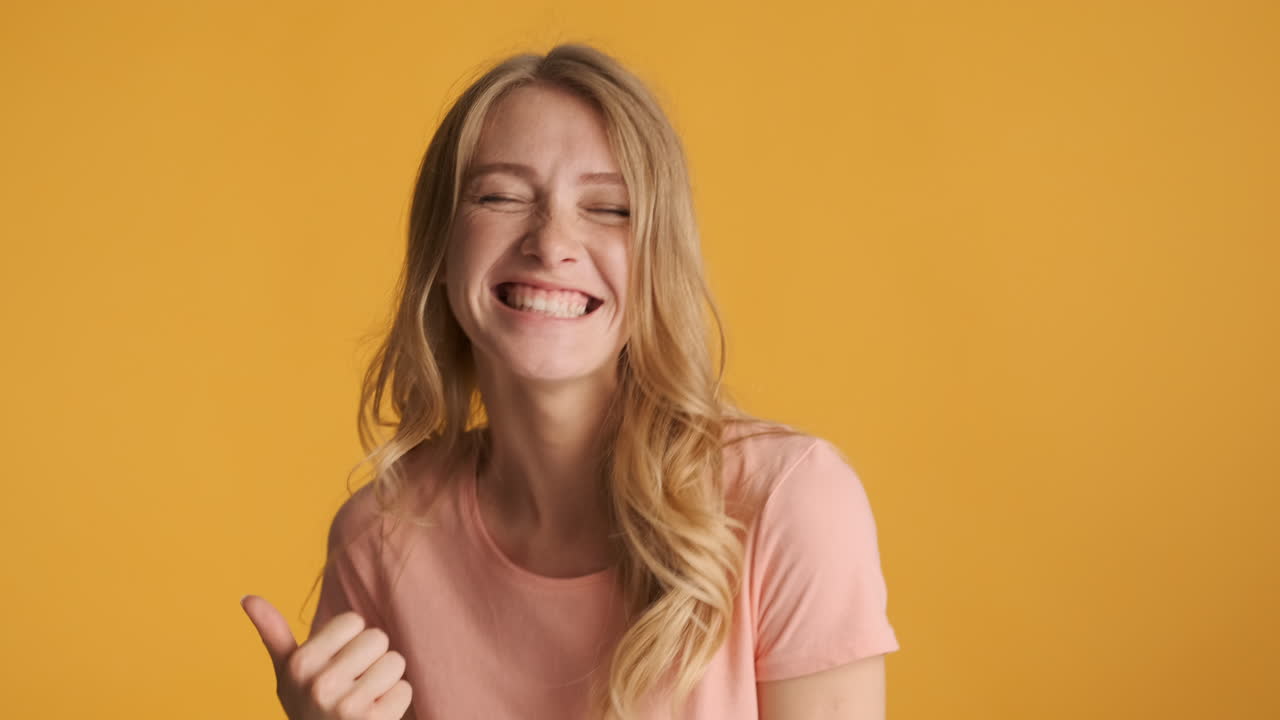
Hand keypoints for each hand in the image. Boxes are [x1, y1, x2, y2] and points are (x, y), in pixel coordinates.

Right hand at [241, 595, 412, 719]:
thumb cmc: (308, 705)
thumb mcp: (287, 674)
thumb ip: (273, 633)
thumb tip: (246, 596)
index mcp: (300, 664)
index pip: (353, 620)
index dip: (350, 641)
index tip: (337, 665)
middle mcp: (320, 685)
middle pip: (377, 638)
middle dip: (371, 659)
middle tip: (352, 685)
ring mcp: (347, 707)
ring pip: (395, 662)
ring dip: (386, 681)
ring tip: (364, 700)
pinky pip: (405, 690)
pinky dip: (395, 703)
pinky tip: (374, 716)